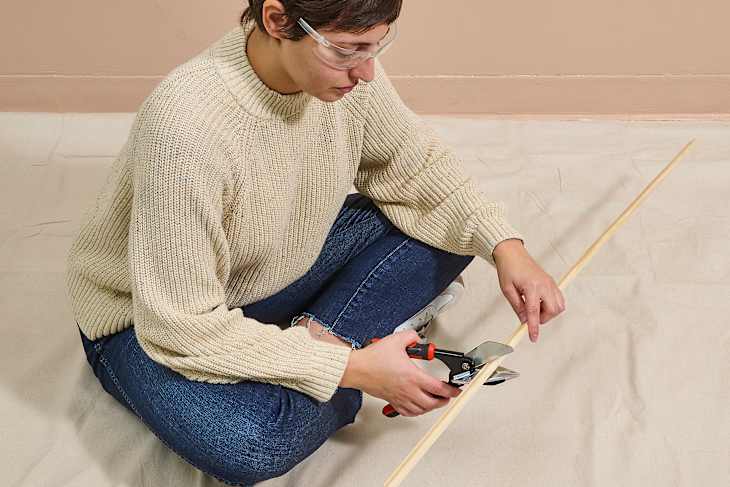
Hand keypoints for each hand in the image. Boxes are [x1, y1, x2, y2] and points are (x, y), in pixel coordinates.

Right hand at [340, 330, 460, 416]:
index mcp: (412, 376)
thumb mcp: (396, 340)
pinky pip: (407, 412)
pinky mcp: (391, 400)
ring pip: (421, 410)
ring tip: (436, 402)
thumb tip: (417, 338)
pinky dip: (416, 412)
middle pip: (432, 403)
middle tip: (448, 396)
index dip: (450, 390)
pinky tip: (418, 408)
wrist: (356, 368)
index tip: (455, 389)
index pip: (438, 388)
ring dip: (431, 408)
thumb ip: (411, 337)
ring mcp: (399, 397)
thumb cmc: (372, 358)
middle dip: (444, 400)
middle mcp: (407, 390)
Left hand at [492, 239, 565, 342]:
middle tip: (530, 316)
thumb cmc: (508, 269)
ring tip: (534, 307)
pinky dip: (552, 305)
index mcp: (531, 286)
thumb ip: (517, 307)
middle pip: (553, 310)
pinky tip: (540, 302)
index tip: (533, 337)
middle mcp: (544, 284)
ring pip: (559, 306)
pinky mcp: (552, 282)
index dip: (533, 327)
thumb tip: (524, 321)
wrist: (512, 253)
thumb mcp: (507, 290)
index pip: (534, 312)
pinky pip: (559, 299)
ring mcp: (550, 283)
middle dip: (543, 318)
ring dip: (548, 312)